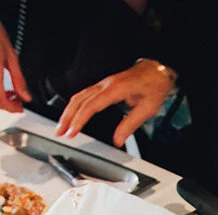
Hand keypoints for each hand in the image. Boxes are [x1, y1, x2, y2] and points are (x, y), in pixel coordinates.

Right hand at [56, 60, 176, 147]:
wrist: (157, 70)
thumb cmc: (154, 86)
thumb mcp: (147, 109)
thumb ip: (130, 124)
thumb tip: (118, 140)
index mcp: (115, 89)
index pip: (91, 106)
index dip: (79, 120)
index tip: (72, 132)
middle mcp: (106, 85)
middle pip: (79, 100)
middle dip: (67, 117)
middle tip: (60, 132)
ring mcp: (103, 84)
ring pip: (79, 96)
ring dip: (68, 111)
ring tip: (62, 126)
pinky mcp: (104, 85)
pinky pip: (84, 94)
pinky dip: (75, 105)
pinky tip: (72, 113)